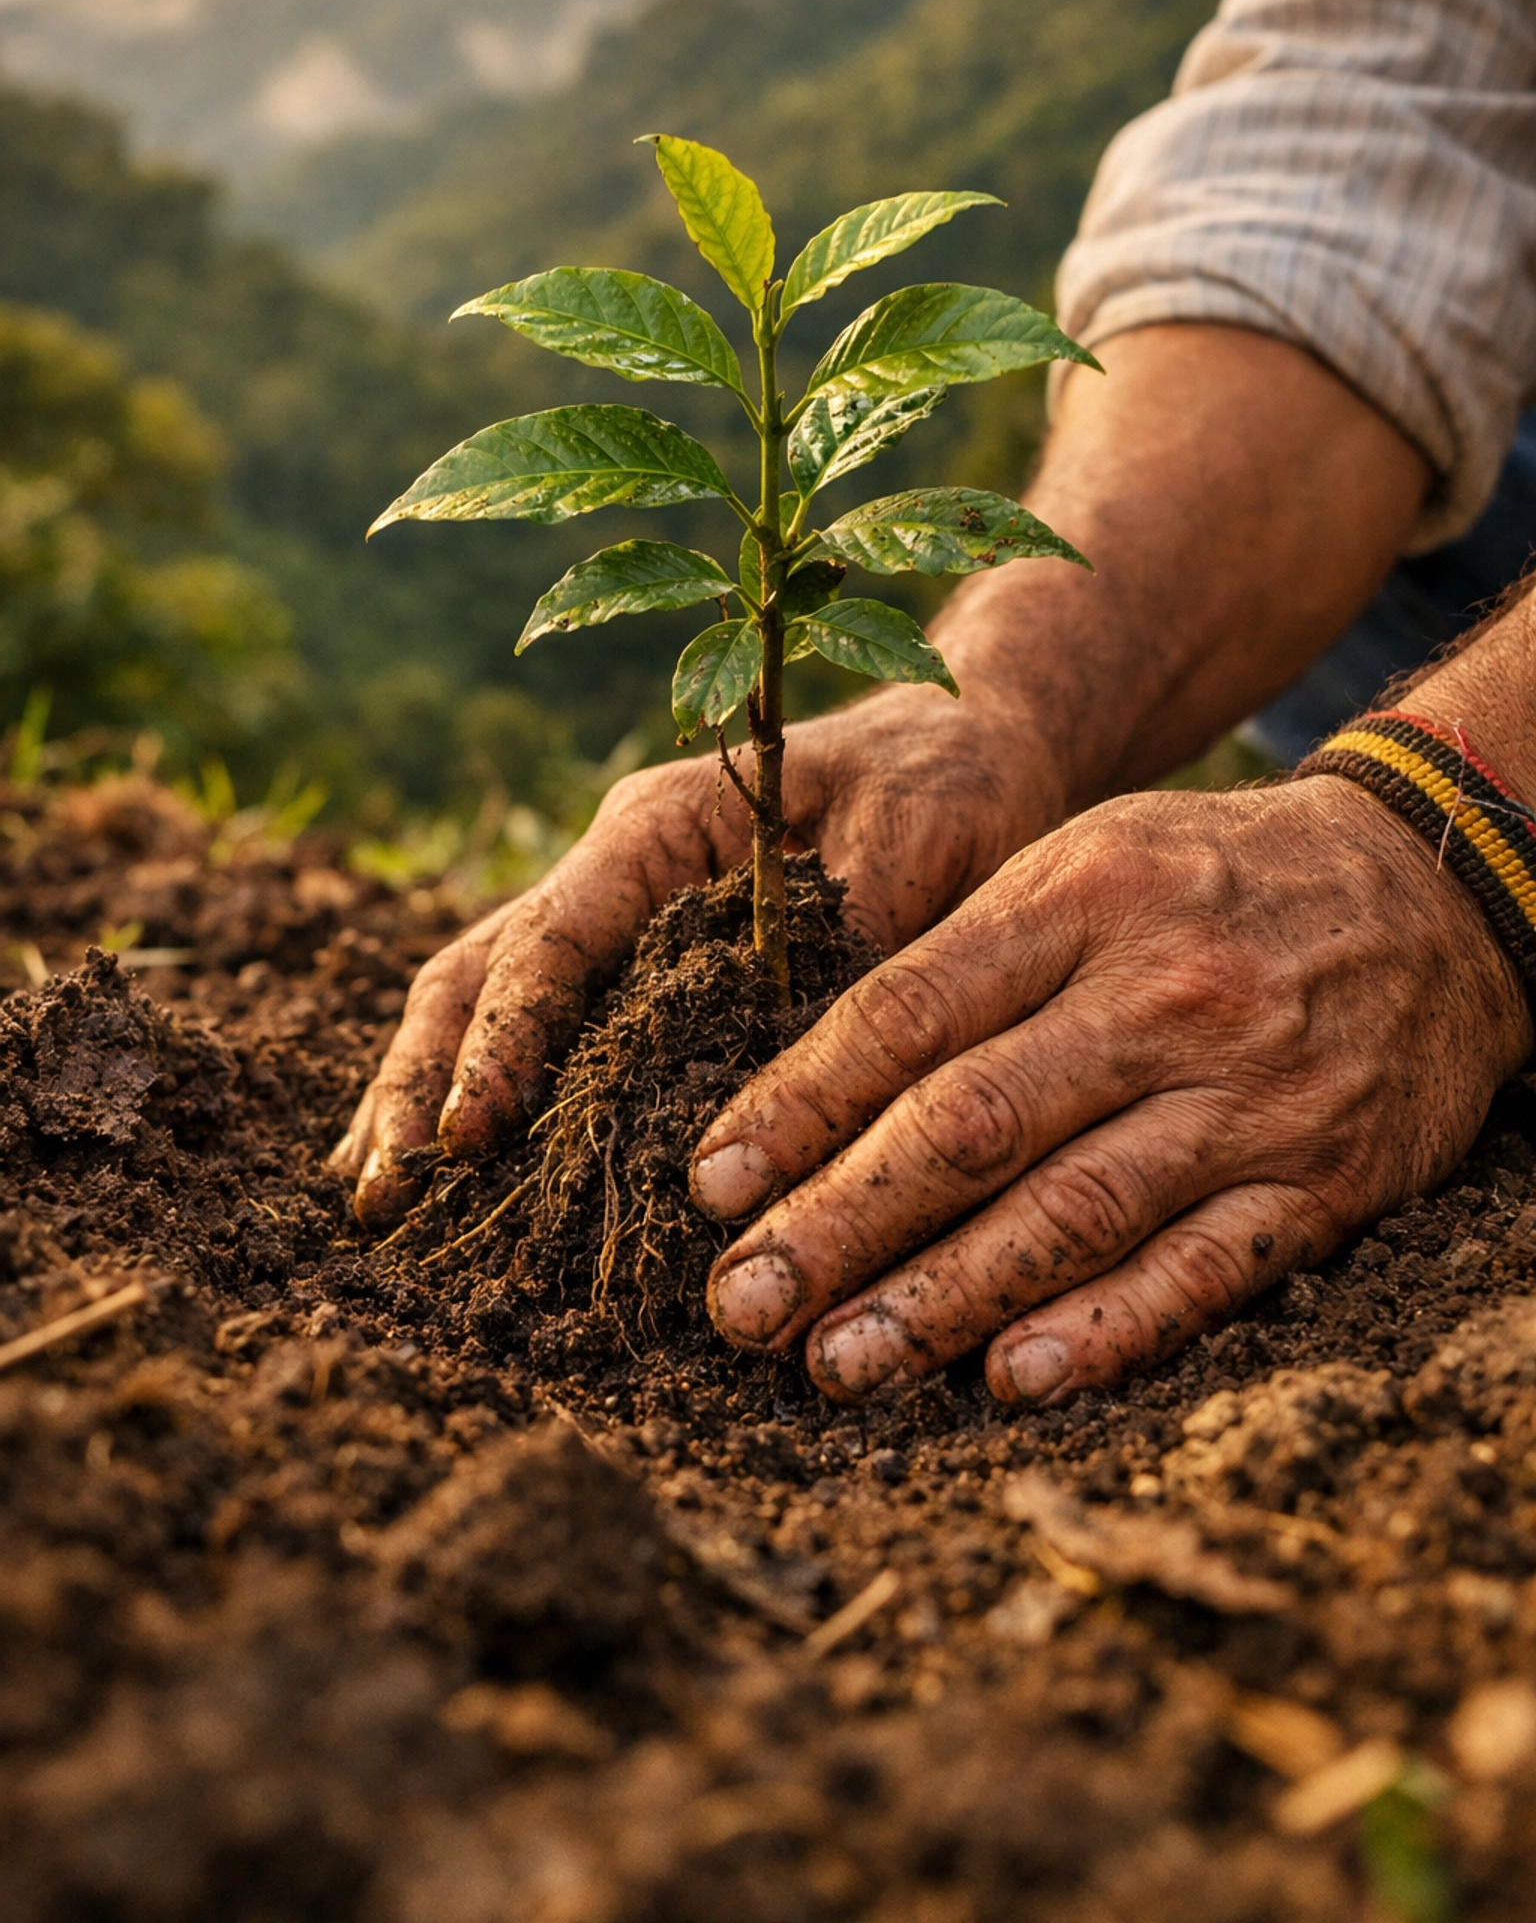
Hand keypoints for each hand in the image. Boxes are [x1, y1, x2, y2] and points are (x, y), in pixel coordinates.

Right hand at [334, 686, 1057, 1223]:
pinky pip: (547, 1026)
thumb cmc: (950, 779)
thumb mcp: (915, 840)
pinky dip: (488, 1092)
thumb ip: (841, 934)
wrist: (980, 740)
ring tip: (375, 1203)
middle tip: (378, 1198)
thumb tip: (777, 1065)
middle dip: (420, 1082)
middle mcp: (618, 872)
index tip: (466, 1135)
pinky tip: (454, 1174)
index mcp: (661, 827)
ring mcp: (623, 918)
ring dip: (428, 1093)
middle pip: (478, 972)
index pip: (552, 937)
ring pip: (485, 999)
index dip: (502, 1038)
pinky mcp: (651, 965)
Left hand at [693, 777, 1531, 1404]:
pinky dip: (1104, 1332)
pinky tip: (1011, 1382)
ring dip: (941, 1301)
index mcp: (1080, 899)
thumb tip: (812, 1074)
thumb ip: (968, 953)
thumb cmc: (1214, 878)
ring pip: (1070, 1214)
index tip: (712, 1185)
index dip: (798, 1105)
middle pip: (969, 1126)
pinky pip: (1200, 1272)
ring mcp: (1244, 1097)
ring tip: (837, 1363)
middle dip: (839, 1223)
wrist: (1434, 888)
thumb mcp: (1088, 856)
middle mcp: (1158, 997)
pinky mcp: (1320, 1182)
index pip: (907, 1013)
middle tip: (739, 1304)